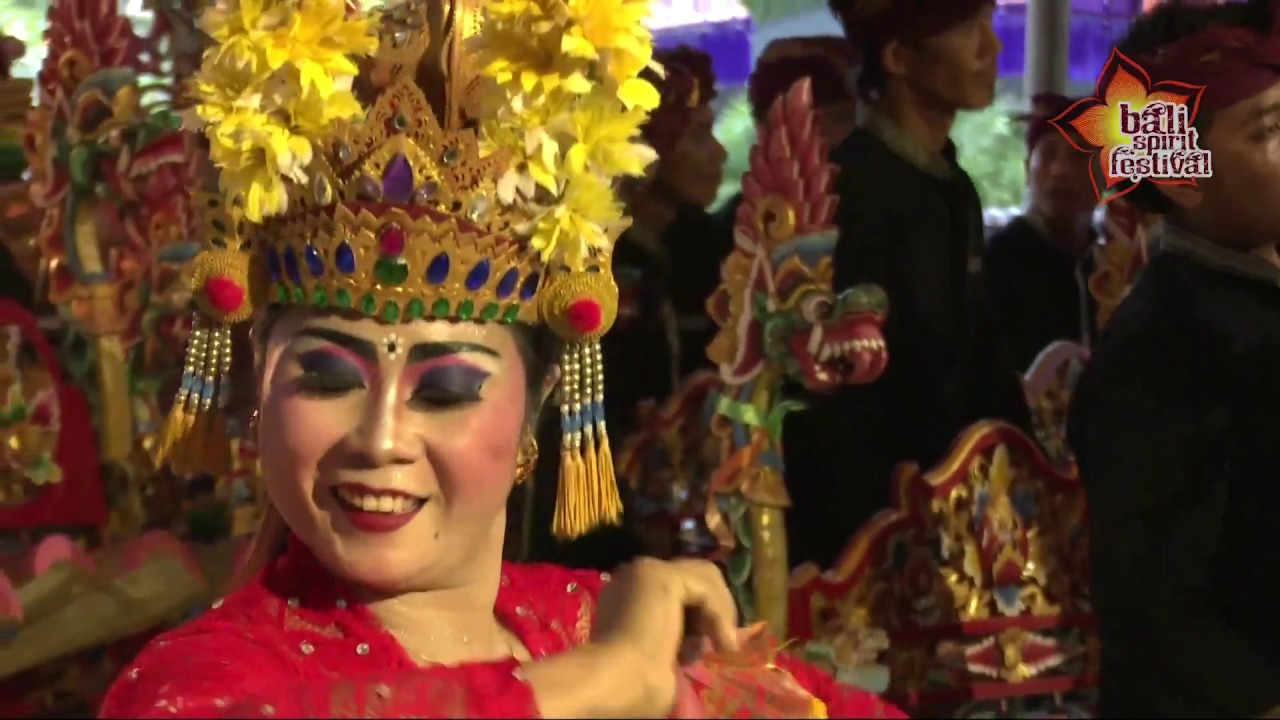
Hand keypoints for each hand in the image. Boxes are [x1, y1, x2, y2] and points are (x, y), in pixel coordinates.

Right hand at [523, 558, 738, 718]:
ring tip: (723, 645)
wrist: (616, 683)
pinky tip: (722, 642)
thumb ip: (676, 636)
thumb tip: (706, 638)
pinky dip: (720, 615)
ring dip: (720, 611)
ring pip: (704, 576)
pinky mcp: (664, 577)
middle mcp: (633, 575)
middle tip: (721, 642)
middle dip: (713, 606)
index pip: (674, 588)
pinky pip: (706, 588)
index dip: (697, 613)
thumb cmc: (632, 682)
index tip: (707, 645)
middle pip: (691, 574)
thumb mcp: (660, 653)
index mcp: (626, 594)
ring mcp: (646, 571)